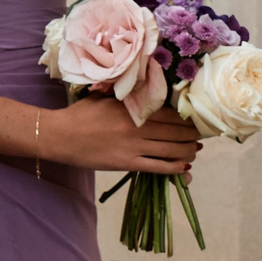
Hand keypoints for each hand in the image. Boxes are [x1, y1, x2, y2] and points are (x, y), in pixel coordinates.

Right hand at [38, 96, 202, 175]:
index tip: (197, 119)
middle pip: (176, 132)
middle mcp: (137, 127)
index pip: (171, 113)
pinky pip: (158, 167)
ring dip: (188, 151)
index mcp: (133, 108)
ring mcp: (133, 147)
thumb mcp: (105, 97)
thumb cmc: (80, 114)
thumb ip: (128, 96)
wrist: (59, 136)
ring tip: (195, 150)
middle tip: (201, 136)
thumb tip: (147, 93)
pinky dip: (174, 167)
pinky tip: (184, 166)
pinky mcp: (126, 164)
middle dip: (192, 135)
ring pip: (171, 150)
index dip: (187, 118)